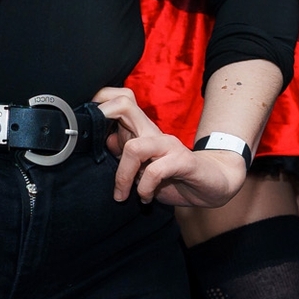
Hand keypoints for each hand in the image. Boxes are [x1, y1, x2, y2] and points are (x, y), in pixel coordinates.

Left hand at [97, 87, 247, 208]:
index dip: (100, 103)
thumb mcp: (143, 167)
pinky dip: (144, 188)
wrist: (213, 183)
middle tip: (90, 146)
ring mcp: (168, 145)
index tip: (84, 122)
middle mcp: (153, 132)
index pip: (120, 101)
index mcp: (142, 131)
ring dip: (123, 175)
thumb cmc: (175, 176)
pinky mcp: (183, 162)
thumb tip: (102, 140)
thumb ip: (124, 154)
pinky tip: (145, 197)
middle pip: (125, 105)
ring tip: (123, 194)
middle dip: (103, 119)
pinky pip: (155, 171)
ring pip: (134, 147)